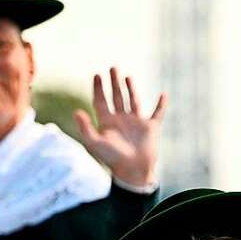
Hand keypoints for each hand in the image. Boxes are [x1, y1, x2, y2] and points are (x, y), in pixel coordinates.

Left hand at [74, 67, 166, 187]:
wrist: (133, 171)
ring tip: (127, 76)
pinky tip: (163, 94)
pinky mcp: (150, 128)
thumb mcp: (95, 143)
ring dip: (131, 88)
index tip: (97, 75)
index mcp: (107, 122)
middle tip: (112, 68)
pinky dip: (161, 105)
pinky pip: (157, 113)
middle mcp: (121, 120)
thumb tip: (76, 111)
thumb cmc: (113, 160)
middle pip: (116, 97)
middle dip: (114, 83)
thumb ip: (85, 128)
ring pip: (133, 101)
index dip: (98, 88)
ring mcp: (136, 123)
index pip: (101, 101)